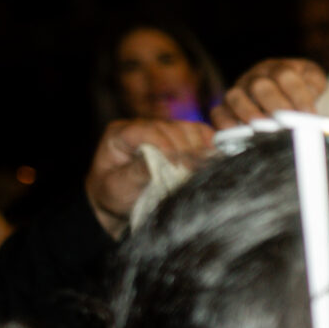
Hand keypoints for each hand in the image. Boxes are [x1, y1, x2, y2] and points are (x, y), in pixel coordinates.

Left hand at [86, 118, 213, 236]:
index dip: (164, 143)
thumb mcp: (118, 186)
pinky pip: (198, 132)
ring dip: (199, 146)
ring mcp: (162, 131)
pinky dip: (208, 142)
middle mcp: (142, 126)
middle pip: (170, 127)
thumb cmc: (114, 193)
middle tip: (194, 169)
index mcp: (120, 134)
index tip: (176, 163)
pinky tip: (214, 156)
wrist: (120, 201)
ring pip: (186, 128)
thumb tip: (159, 160)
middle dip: (184, 148)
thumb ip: (137, 172)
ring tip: (204, 166)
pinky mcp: (178, 138)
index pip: (146, 130)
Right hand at [214, 57, 327, 128]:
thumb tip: (311, 106)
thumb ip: (314, 88)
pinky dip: (225, 123)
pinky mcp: (226, 107)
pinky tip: (237, 135)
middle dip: (275, 106)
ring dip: (249, 114)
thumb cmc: (301, 87)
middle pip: (260, 86)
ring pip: (235, 97)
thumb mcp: (313, 82)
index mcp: (278, 68)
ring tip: (263, 130)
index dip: (298, 96)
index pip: (286, 76)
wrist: (285, 88)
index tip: (310, 114)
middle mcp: (255, 77)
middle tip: (287, 123)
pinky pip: (218, 112)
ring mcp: (239, 91)